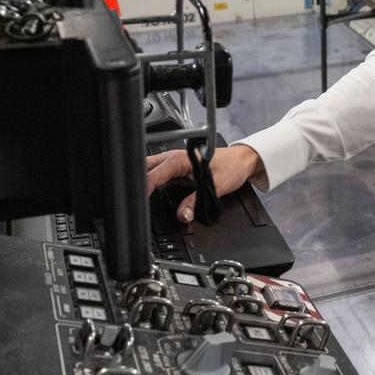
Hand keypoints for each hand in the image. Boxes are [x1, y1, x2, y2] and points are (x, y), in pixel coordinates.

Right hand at [144, 144, 261, 222]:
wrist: (242, 160)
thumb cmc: (232, 167)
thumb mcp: (216, 187)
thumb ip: (196, 202)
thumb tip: (182, 216)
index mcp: (180, 159)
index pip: (153, 174)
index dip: (143, 189)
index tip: (137, 203)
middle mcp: (173, 157)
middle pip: (144, 168)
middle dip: (135, 183)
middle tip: (132, 202)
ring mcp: (172, 162)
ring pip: (148, 169)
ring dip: (141, 182)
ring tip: (136, 199)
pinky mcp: (174, 168)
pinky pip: (156, 173)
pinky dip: (149, 182)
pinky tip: (146, 193)